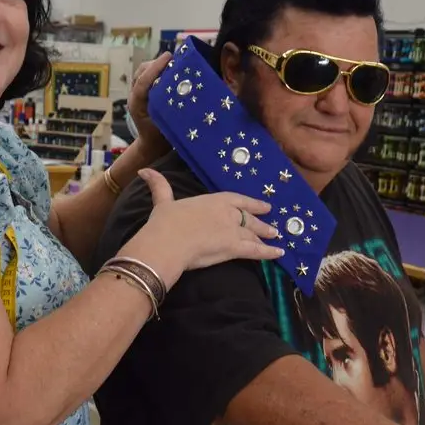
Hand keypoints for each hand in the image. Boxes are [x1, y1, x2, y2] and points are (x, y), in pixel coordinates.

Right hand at [124, 169, 283, 284]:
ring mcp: (233, 230)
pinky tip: (279, 254)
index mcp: (214, 200)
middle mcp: (227, 213)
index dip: (251, 203)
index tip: (263, 205)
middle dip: (260, 222)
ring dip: (265, 236)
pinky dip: (269, 252)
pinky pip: (256, 251)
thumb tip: (144, 171)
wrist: (169, 242)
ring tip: (275, 238)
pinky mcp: (234, 247)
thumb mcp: (163, 201)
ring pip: (253, 233)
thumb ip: (159, 186)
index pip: (237, 200)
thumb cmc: (166, 222)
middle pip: (248, 218)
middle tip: (272, 226)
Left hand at [128, 53, 171, 159]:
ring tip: (172, 63)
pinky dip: (157, 71)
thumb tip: (182, 94)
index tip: (168, 57)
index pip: (143, 81)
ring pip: (142, 72)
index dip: (156, 67)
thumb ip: (170, 111)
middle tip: (173, 59)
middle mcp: (134, 97)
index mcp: (137, 104)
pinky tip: (169, 71)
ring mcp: (136, 94)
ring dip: (156, 66)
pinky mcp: (141, 93)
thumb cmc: (161, 137)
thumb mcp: (167, 126)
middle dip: (156, 63)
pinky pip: (146, 76)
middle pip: (141, 72)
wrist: (151, 145)